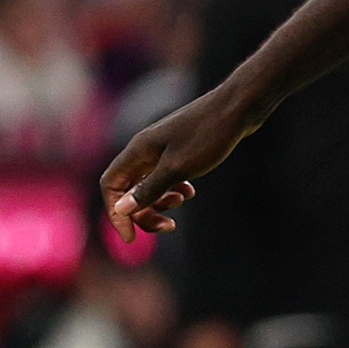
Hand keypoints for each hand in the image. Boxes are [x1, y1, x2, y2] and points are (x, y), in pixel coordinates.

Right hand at [99, 86, 259, 235]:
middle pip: (129, 190)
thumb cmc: (208, 136)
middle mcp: (145, 149)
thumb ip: (149, 189)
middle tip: (169, 226)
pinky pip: (166, 176)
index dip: (116, 214)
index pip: (110, 186)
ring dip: (160, 201)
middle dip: (144, 212)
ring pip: (149, 184)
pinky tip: (191, 190)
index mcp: (138, 151)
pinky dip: (174, 188)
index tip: (132, 238)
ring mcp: (161, 149)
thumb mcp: (177, 168)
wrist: (237, 109)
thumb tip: (121, 209)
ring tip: (183, 199)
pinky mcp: (179, 150)